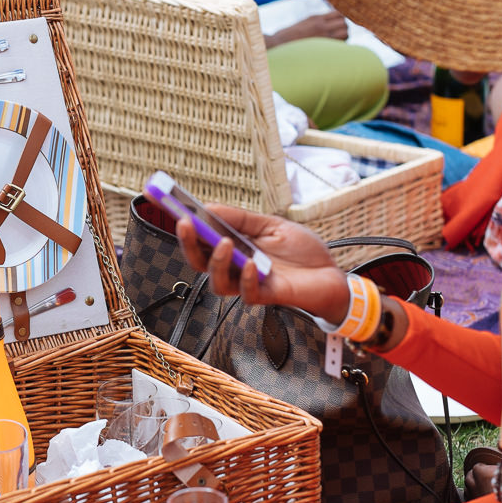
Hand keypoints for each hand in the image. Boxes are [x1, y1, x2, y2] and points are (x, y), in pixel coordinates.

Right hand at [175, 205, 349, 320]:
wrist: (330, 273)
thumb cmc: (302, 251)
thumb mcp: (271, 224)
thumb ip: (241, 219)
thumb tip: (209, 207)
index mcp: (233, 247)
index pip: (201, 239)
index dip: (185, 226)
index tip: (171, 206)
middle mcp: (235, 266)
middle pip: (199, 261)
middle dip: (188, 243)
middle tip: (185, 223)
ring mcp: (248, 283)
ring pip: (217, 281)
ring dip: (216, 262)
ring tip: (224, 243)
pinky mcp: (265, 296)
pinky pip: (246, 292)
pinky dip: (246, 278)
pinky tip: (252, 264)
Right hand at [265, 13, 348, 47]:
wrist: (276, 44)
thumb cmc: (284, 39)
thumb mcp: (300, 26)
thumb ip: (313, 25)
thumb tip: (320, 29)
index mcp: (315, 18)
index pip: (338, 14)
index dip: (340, 22)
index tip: (336, 29)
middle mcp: (320, 24)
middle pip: (344, 23)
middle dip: (343, 30)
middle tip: (336, 38)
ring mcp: (322, 34)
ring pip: (345, 33)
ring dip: (343, 38)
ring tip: (335, 45)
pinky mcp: (322, 45)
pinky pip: (339, 44)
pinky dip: (340, 47)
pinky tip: (332, 52)